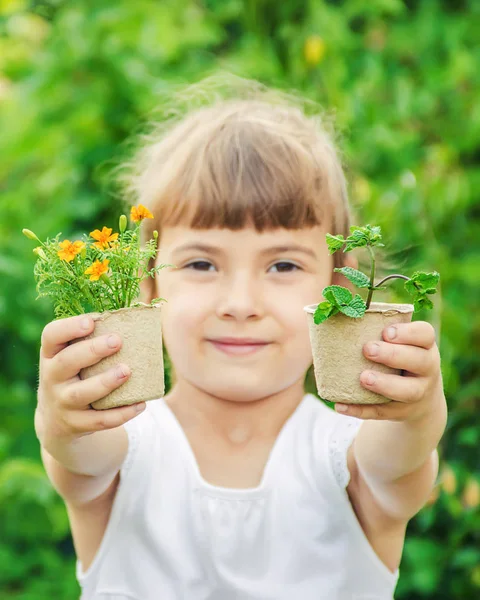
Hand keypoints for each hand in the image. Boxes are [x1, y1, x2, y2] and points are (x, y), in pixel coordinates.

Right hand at [35, 315, 145, 449]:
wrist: (55, 420)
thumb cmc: (74, 374)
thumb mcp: (71, 356)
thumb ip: (92, 338)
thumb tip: (134, 318)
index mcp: (51, 354)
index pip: (51, 336)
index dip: (69, 328)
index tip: (91, 321)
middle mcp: (52, 378)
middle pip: (66, 362)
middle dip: (92, 350)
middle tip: (117, 341)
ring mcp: (62, 403)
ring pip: (81, 393)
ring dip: (105, 382)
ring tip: (126, 370)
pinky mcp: (75, 424)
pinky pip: (99, 420)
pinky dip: (121, 414)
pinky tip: (140, 404)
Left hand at [335, 321, 444, 421]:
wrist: (420, 400)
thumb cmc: (399, 358)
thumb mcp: (400, 344)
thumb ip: (376, 328)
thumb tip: (335, 304)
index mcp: (425, 346)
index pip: (425, 335)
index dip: (409, 333)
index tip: (386, 332)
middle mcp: (427, 369)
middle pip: (419, 361)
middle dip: (393, 355)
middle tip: (367, 349)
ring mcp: (418, 393)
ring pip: (407, 391)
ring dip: (384, 384)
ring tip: (363, 378)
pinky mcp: (402, 412)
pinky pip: (382, 413)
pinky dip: (360, 410)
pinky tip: (339, 405)